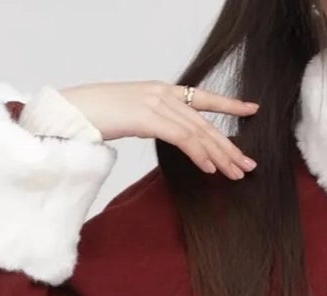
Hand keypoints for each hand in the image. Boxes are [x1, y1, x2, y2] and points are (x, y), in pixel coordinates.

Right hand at [57, 81, 258, 176]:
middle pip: (205, 122)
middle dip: (229, 145)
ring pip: (198, 132)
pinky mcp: (147, 117)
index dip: (229, 105)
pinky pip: (182, 138)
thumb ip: (154, 121)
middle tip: (249, 165)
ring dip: (219, 155)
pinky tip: (211, 169)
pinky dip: (199, 154)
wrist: (74, 110)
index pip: (203, 98)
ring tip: (236, 174)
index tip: (252, 110)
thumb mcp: (132, 115)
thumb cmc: (97, 116)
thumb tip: (168, 135)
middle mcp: (163, 93)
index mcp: (161, 90)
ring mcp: (155, 103)